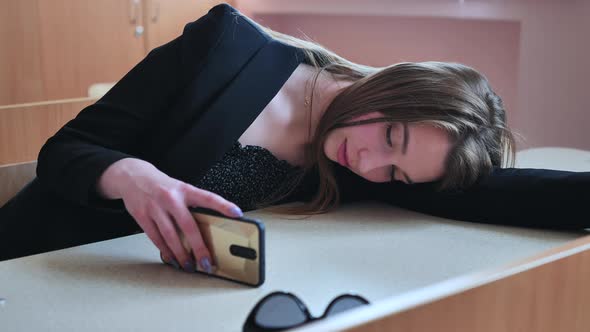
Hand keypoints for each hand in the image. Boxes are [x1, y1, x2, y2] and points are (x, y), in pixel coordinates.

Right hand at [97, 158, 242, 271]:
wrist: (133, 176)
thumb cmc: (162, 186)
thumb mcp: (180, 189)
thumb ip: (192, 205)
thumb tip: (208, 228)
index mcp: (184, 190)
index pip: (208, 197)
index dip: (223, 205)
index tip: (237, 214)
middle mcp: (170, 198)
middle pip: (188, 226)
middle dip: (199, 247)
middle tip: (207, 261)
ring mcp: (155, 207)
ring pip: (171, 235)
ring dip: (181, 254)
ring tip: (189, 265)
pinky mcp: (141, 215)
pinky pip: (155, 238)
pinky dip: (165, 250)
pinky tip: (172, 258)